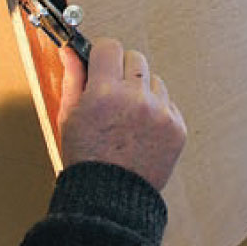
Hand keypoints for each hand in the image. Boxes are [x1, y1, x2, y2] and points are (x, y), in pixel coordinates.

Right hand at [57, 38, 186, 190]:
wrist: (110, 199)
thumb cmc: (85, 159)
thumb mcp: (69, 116)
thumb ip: (73, 78)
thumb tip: (70, 51)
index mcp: (104, 92)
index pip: (110, 46)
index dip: (102, 54)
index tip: (100, 64)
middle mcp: (135, 99)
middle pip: (135, 58)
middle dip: (122, 70)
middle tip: (112, 93)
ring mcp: (160, 113)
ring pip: (154, 80)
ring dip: (141, 91)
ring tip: (127, 117)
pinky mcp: (177, 127)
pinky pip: (168, 102)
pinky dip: (156, 111)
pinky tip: (140, 130)